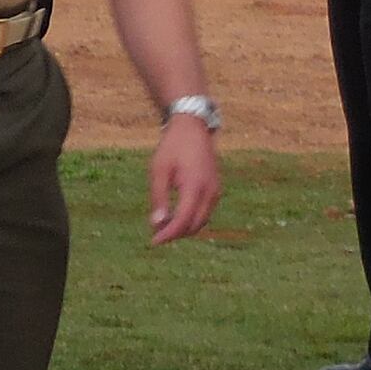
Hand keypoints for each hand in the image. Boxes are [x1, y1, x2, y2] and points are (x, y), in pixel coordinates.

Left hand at [148, 117, 220, 242]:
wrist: (192, 128)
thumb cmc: (173, 147)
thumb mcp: (159, 170)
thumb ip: (158, 197)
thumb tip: (157, 224)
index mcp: (195, 186)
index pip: (183, 220)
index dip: (168, 234)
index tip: (154, 241)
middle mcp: (210, 191)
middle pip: (194, 225)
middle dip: (175, 234)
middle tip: (156, 234)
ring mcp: (216, 191)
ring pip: (202, 221)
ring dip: (184, 228)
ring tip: (163, 226)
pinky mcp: (216, 189)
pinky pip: (205, 212)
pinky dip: (192, 219)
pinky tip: (176, 215)